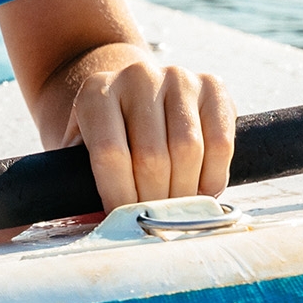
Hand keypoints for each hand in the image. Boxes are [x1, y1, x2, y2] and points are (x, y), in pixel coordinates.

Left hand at [66, 58, 235, 210]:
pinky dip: (212, 177)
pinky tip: (201, 191)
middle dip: (155, 200)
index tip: (125, 221)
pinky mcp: (212, 86)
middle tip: (155, 220)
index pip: (110, 153)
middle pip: (152, 156)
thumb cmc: (109, 133)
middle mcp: (137, 77)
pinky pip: (220, 142)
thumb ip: (82, 182)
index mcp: (96, 93)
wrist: (135, 93)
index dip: (119, 195)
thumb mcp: (83, 149)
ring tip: (176, 209)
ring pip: (188, 149)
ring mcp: (178, 78)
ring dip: (185, 192)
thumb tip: (97, 225)